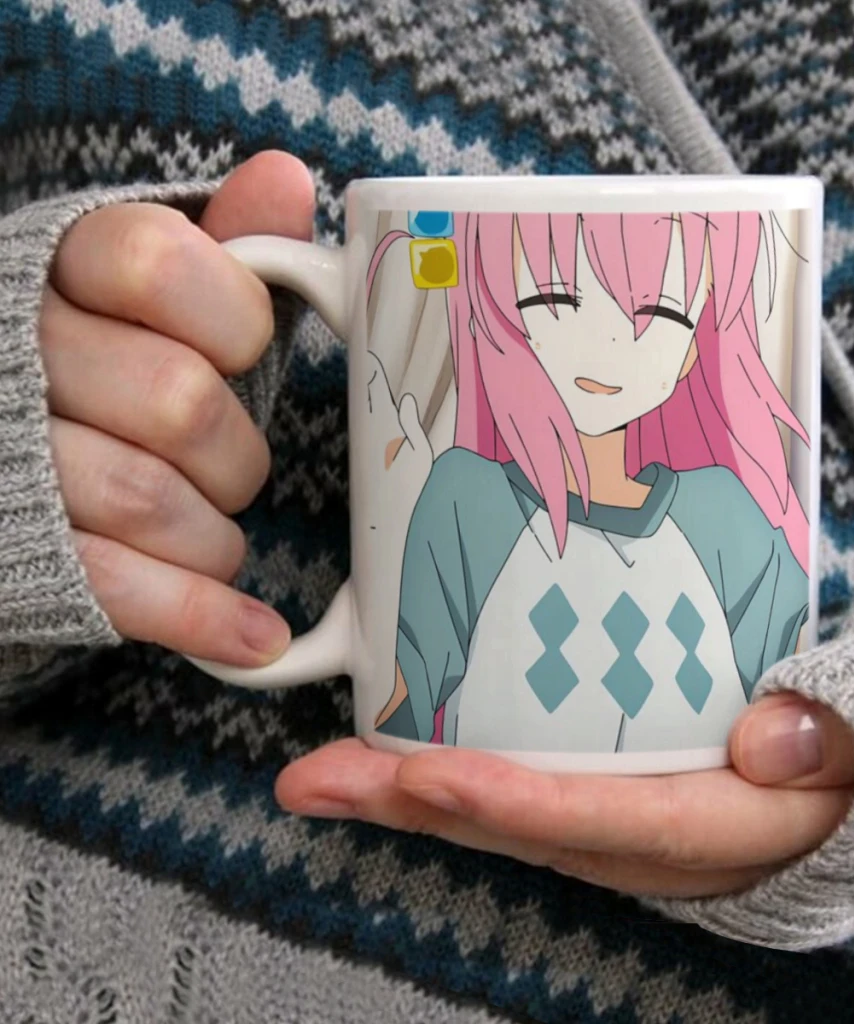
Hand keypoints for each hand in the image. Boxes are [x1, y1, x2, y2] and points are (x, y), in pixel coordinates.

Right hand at [44, 151, 314, 665]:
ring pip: (147, 500)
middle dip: (234, 452)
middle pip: (175, 399)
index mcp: (54, 270)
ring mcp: (11, 460)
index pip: (154, 260)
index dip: (230, 319)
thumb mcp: (157, 299)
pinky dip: (198, 617)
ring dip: (213, 534)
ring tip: (214, 535)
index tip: (240, 351)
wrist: (9, 451)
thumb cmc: (111, 367)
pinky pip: (114, 587)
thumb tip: (284, 178)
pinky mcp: (20, 551)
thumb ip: (220, 244)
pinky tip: (255, 637)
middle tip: (228, 465)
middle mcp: (16, 356)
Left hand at [276, 694, 853, 898]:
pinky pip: (509, 802)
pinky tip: (392, 765)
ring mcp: (606, 830)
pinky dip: (444, 787)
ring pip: (493, 818)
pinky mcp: (594, 809)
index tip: (425, 777)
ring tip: (323, 775)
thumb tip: (771, 742)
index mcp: (700, 826)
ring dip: (403, 797)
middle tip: (314, 781)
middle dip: (407, 805)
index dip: (504, 800)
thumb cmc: (841, 766)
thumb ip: (823, 739)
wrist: (838, 803)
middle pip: (508, 826)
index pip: (590, 817)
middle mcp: (635, 841)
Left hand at [367, 350, 432, 509]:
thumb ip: (411, 424)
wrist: (394, 510)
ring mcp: (370, 443)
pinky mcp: (369, 455)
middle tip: (368, 365)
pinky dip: (371, 416)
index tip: (371, 359)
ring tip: (370, 383)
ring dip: (369, 398)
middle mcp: (376, 432)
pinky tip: (374, 414)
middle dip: (370, 384)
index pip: (380, 394)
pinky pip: (369, 429)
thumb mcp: (419, 451)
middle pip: (371, 401)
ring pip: (368, 414)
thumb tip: (407, 400)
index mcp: (389, 426)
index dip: (375, 375)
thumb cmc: (412, 482)